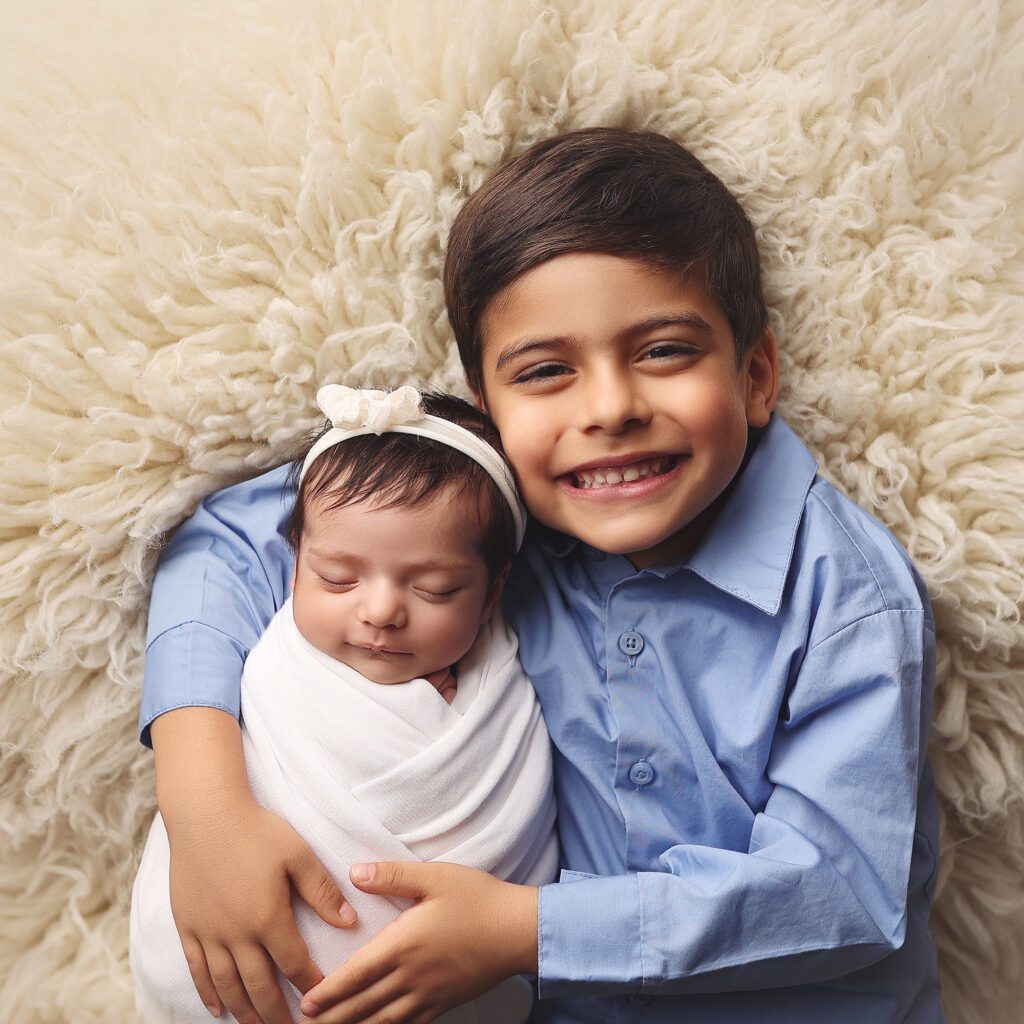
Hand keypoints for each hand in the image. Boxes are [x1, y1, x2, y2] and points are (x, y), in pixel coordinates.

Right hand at [167, 794, 357, 1023]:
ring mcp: (209, 933)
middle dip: (277, 1014)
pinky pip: (197, 970)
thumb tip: (349, 921)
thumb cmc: (257, 830)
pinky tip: (218, 1009)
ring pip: (228, 986)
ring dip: (244, 1011)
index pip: (294, 964)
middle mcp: (237, 934)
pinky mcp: (188, 926)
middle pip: (260, 986)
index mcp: (268, 917)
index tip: (324, 1000)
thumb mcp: (298, 854)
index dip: (310, 986)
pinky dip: (208, 993)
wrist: (205, 814)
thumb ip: (322, 891)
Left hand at [298, 862, 537, 1023]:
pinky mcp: (444, 1003)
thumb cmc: (477, 898)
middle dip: (333, 1016)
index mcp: (404, 943)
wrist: (518, 930)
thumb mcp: (434, 876)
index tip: (306, 1002)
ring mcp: (429, 994)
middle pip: (363, 1004)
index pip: (357, 973)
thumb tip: (353, 873)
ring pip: (382, 1019)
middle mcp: (412, 975)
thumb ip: (392, 875)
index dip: (329, 991)